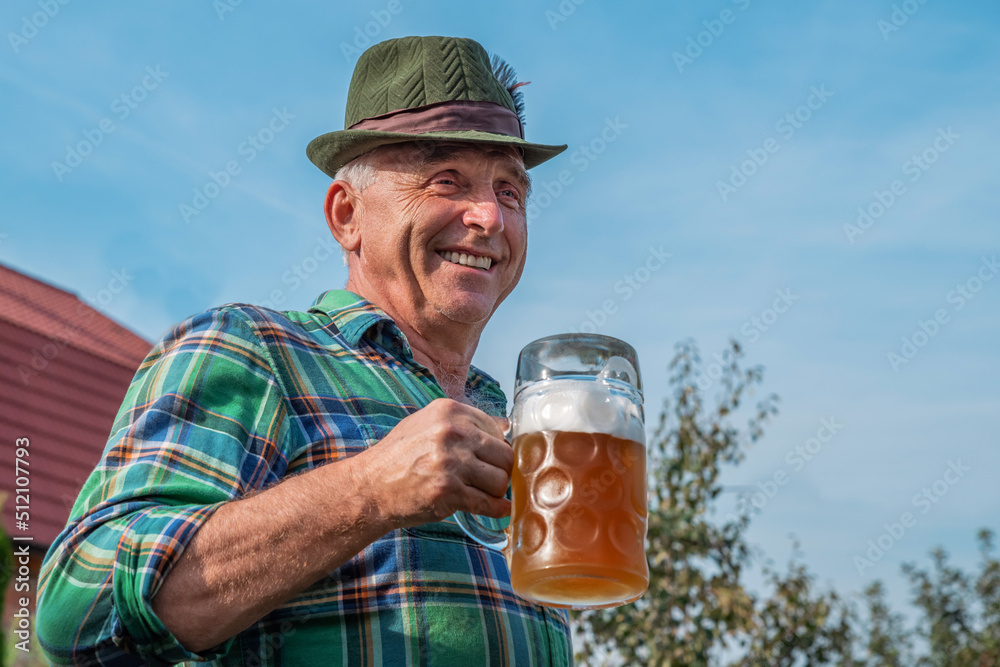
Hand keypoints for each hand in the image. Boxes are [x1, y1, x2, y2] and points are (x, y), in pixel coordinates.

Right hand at [352, 398, 512, 528]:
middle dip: (499, 471)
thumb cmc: (398, 457)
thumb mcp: (427, 425)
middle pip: (504, 455)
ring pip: (500, 480)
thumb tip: (504, 426)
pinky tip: (496, 510)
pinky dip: (496, 509)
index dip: (495, 449)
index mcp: (450, 411)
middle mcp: (453, 432)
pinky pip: (488, 503)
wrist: (370, 487)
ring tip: (482, 493)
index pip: (497, 430)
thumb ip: (464, 423)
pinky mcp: (449, 491)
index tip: (488, 461)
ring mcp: (451, 462)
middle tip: (487, 481)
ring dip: (496, 491)